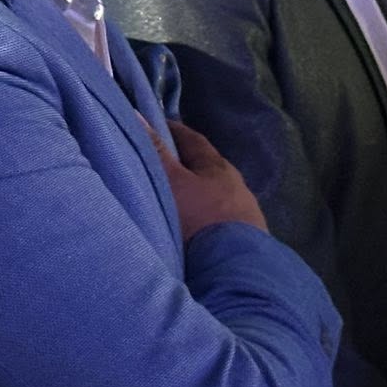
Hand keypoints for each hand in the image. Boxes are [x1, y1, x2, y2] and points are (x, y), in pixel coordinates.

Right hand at [147, 120, 267, 240]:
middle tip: (160, 167)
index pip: (193, 139)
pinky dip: (204, 219)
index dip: (172, 131)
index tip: (154, 128)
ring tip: (175, 203)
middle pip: (206, 168)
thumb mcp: (173, 184)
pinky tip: (194, 230)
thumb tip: (138, 115)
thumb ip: (156, 154)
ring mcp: (244, 214)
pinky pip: (219, 220)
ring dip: (197, 195)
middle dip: (185, 165)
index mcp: (218, 167)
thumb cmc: (200, 220)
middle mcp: (236, 186)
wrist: (235, 270)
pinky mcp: (247, 240)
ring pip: (215, 196)